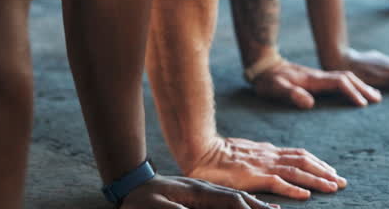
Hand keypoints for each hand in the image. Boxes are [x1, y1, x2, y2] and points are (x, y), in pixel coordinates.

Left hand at [123, 174, 278, 208]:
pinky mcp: (198, 193)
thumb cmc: (141, 199)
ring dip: (255, 204)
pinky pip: (226, 198)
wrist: (129, 182)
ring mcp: (202, 190)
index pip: (230, 203)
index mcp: (198, 193)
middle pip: (239, 199)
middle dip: (259, 207)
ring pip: (235, 197)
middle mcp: (205, 190)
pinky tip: (248, 205)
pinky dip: (242, 202)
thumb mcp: (156, 208)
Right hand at [184, 135, 346, 199]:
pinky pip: (277, 182)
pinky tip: (306, 195)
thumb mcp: (244, 154)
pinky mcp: (253, 176)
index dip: (317, 163)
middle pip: (304, 161)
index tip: (331, 172)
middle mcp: (269, 155)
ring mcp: (262, 165)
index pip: (299, 155)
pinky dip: (293, 189)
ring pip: (297, 171)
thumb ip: (258, 158)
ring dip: (317, 180)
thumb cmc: (218, 156)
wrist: (200, 151)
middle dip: (325, 171)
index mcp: (267, 151)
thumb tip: (271, 165)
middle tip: (342, 182)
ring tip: (334, 187)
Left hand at [250, 59, 381, 109]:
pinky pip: (340, 81)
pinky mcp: (317, 80)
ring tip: (374, 96)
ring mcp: (319, 77)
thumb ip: (290, 94)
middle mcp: (319, 77)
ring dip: (360, 86)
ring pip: (345, 78)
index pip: (338, 83)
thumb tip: (310, 103)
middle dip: (363, 88)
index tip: (362, 104)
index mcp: (313, 80)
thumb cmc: (268, 81)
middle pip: (347, 78)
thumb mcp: (275, 88)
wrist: (264, 67)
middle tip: (377, 100)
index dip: (351, 92)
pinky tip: (356, 93)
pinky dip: (352, 86)